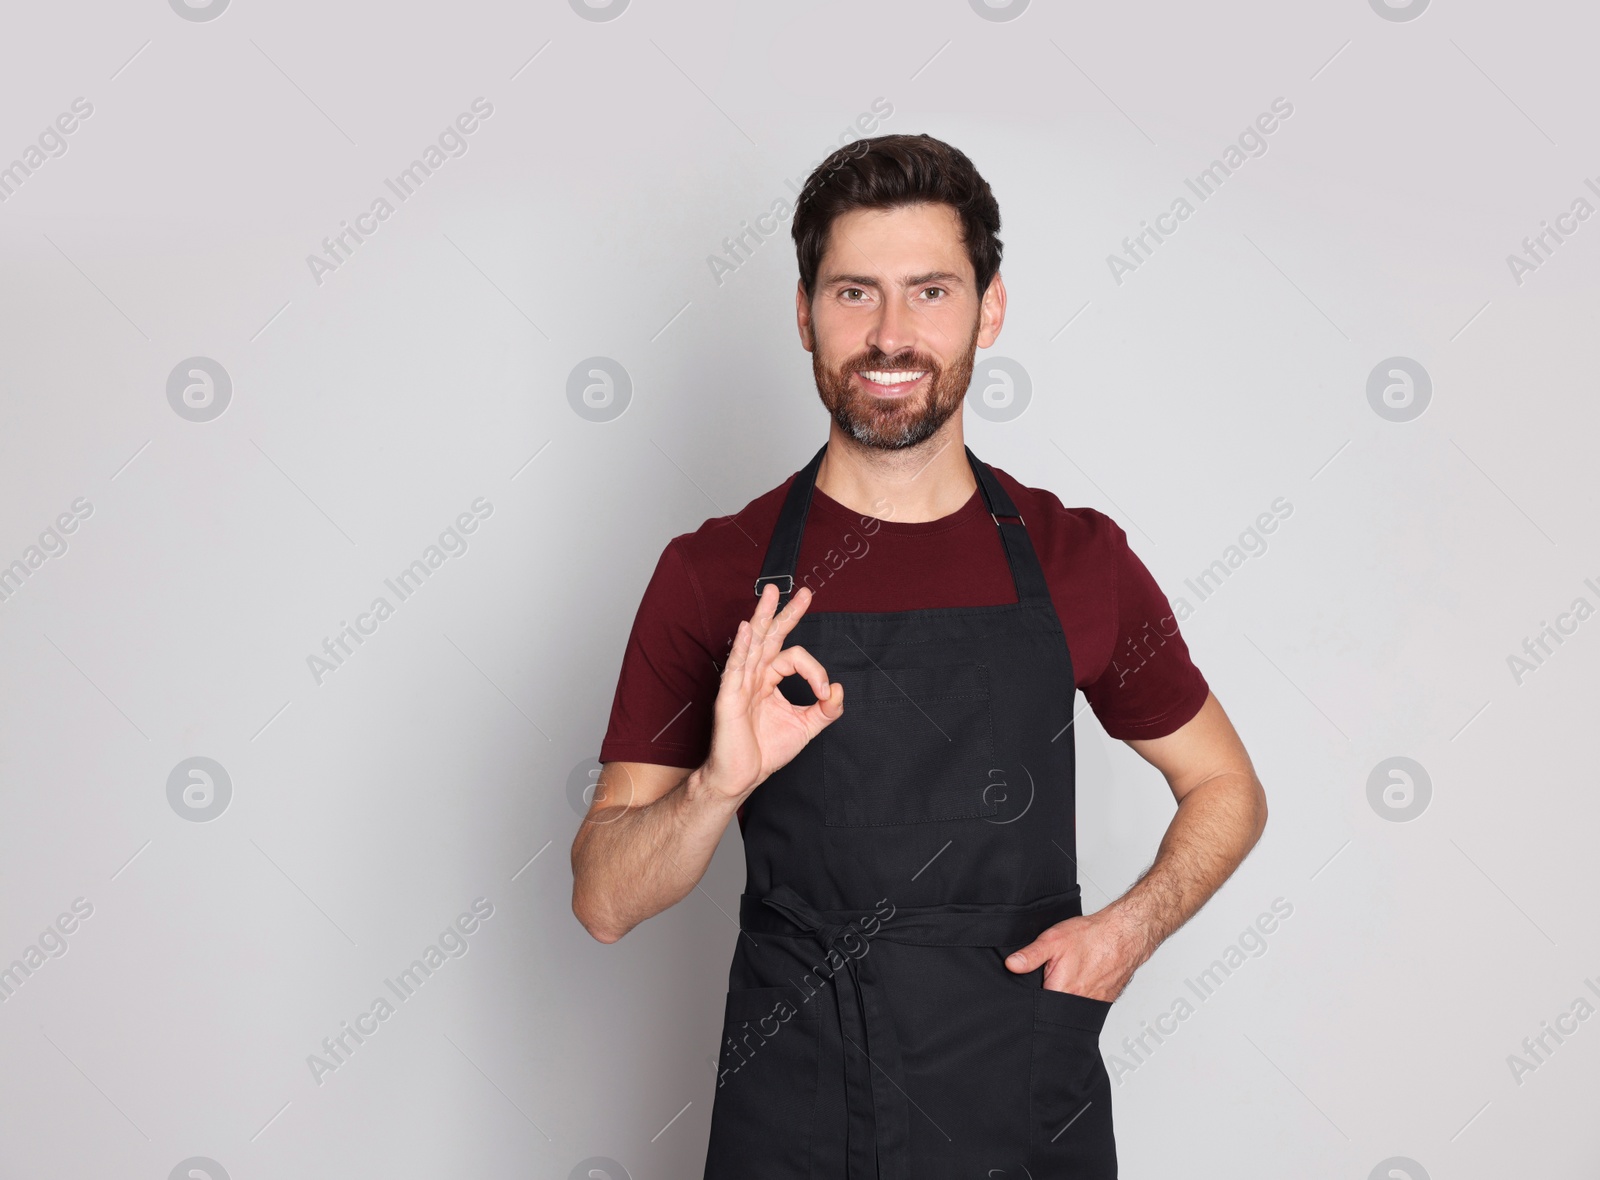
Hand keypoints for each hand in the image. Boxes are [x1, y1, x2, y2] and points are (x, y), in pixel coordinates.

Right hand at [700, 583, 843, 802]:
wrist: (742, 775)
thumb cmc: (765, 751)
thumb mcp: (806, 727)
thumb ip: (826, 709)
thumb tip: (839, 689)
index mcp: (769, 679)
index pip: (794, 658)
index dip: (815, 671)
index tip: (825, 693)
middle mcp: (754, 676)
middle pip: (770, 636)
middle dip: (786, 613)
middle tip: (804, 592)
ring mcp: (740, 684)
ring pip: (753, 643)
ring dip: (762, 616)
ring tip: (771, 592)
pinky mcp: (729, 697)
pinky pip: (736, 667)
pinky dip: (741, 647)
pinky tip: (746, 629)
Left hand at [1003, 908, 1148, 1001]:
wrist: (1123, 935)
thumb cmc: (1092, 936)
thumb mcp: (1052, 940)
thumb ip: (1030, 956)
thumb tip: (1011, 965)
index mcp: (1061, 991)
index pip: (1037, 1007)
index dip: (1030, 997)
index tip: (1033, 985)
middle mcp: (1077, 1003)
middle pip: (1052, 1008)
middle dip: (1047, 996)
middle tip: (1054, 974)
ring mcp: (1092, 1004)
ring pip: (1069, 1007)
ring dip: (1065, 995)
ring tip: (1069, 974)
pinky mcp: (1102, 1002)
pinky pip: (1085, 1004)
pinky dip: (1080, 993)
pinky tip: (1081, 978)